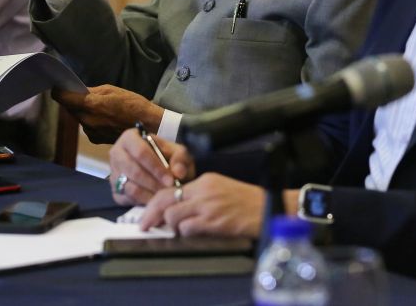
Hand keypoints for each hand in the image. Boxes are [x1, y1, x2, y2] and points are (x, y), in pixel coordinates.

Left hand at [57, 85, 163, 143]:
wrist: (149, 127)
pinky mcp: (96, 139)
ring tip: (100, 106)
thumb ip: (92, 92)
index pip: (62, 97)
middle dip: (74, 100)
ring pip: (79, 117)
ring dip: (84, 111)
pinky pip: (87, 126)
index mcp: (90, 105)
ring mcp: (90, 132)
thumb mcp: (112, 90)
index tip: (61, 85)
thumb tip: (77, 92)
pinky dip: (92, 120)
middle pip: (70, 108)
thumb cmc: (133, 104)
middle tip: (84, 93)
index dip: (59, 90)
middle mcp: (86, 121)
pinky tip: (106, 118)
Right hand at [108, 129, 194, 205]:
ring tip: (164, 196)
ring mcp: (113, 173)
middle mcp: (116, 154)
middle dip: (153, 183)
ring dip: (149, 194)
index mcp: (130, 137)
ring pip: (129, 187)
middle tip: (168, 191)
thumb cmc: (168, 157)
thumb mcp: (178, 153)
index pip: (140, 152)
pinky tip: (155, 200)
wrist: (161, 169)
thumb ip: (180, 159)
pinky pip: (127, 199)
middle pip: (133, 171)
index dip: (156, 168)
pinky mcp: (115, 191)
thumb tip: (178, 172)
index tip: (170, 180)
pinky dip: (143, 202)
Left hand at [139, 173, 265, 237]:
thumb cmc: (248, 201)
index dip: (154, 203)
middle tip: (146, 226)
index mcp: (204, 180)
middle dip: (152, 215)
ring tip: (181, 231)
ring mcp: (208, 206)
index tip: (147, 214)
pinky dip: (187, 234)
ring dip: (173, 227)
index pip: (169, 189)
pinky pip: (188, 229)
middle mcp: (203, 190)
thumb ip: (198, 195)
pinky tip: (195, 234)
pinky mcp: (214, 222)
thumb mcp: (220, 188)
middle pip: (165, 201)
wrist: (269, 207)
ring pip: (173, 216)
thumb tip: (177, 208)